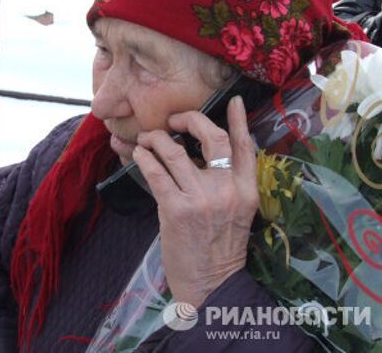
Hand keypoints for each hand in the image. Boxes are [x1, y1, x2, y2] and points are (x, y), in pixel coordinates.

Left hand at [133, 96, 257, 307]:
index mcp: (246, 191)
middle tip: (174, 119)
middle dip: (190, 120)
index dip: (239, 120)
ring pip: (176, 152)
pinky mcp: (176, 209)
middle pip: (212, 138)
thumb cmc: (219, 249)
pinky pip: (156, 173)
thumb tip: (198, 156)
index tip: (232, 101)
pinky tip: (138, 155)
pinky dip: (144, 159)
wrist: (210, 285)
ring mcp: (201, 199)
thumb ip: (224, 185)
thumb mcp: (234, 214)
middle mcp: (227, 190)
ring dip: (156, 139)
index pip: (246, 147)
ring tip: (147, 139)